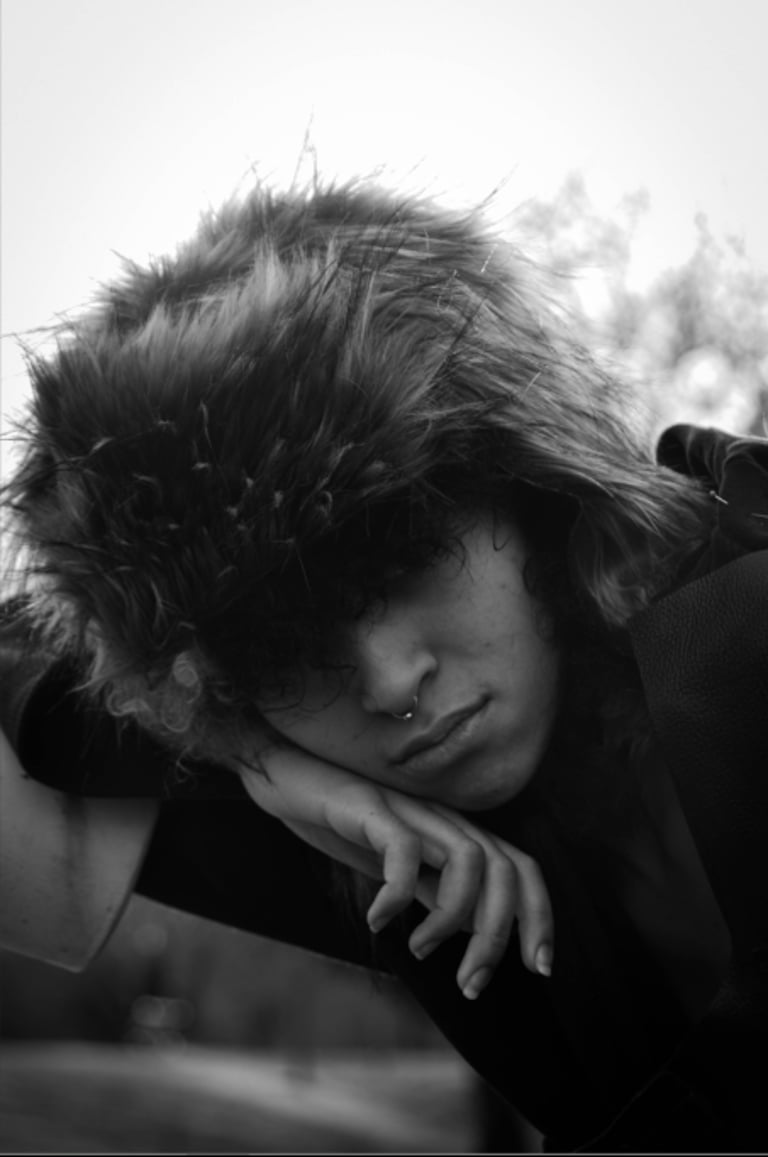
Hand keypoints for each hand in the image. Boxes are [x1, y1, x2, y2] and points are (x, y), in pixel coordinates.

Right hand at [239, 745, 552, 999]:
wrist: (288, 777)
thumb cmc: (342, 824)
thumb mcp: (396, 867)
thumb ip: (435, 890)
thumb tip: (472, 932)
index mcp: (455, 833)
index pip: (520, 868)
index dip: (539, 915)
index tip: (538, 969)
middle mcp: (443, 819)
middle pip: (504, 870)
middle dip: (497, 936)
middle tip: (470, 984)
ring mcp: (411, 810)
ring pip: (469, 860)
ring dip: (451, 919)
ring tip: (420, 950)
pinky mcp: (373, 807)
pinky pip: (403, 850)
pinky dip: (398, 892)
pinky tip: (378, 919)